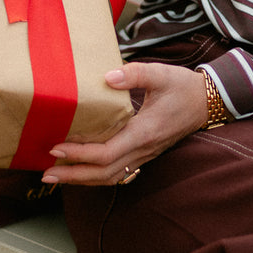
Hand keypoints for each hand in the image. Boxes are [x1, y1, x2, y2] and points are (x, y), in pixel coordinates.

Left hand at [43, 61, 211, 185]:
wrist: (207, 102)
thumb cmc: (183, 87)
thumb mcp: (161, 74)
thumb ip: (134, 74)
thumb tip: (108, 76)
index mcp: (143, 132)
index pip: (106, 153)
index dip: (79, 154)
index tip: (56, 147)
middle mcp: (143, 149)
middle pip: (104, 174)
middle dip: (74, 175)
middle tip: (46, 173)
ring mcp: (144, 155)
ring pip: (110, 177)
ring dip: (82, 179)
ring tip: (57, 176)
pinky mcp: (144, 153)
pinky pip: (118, 172)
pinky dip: (96, 175)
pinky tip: (81, 171)